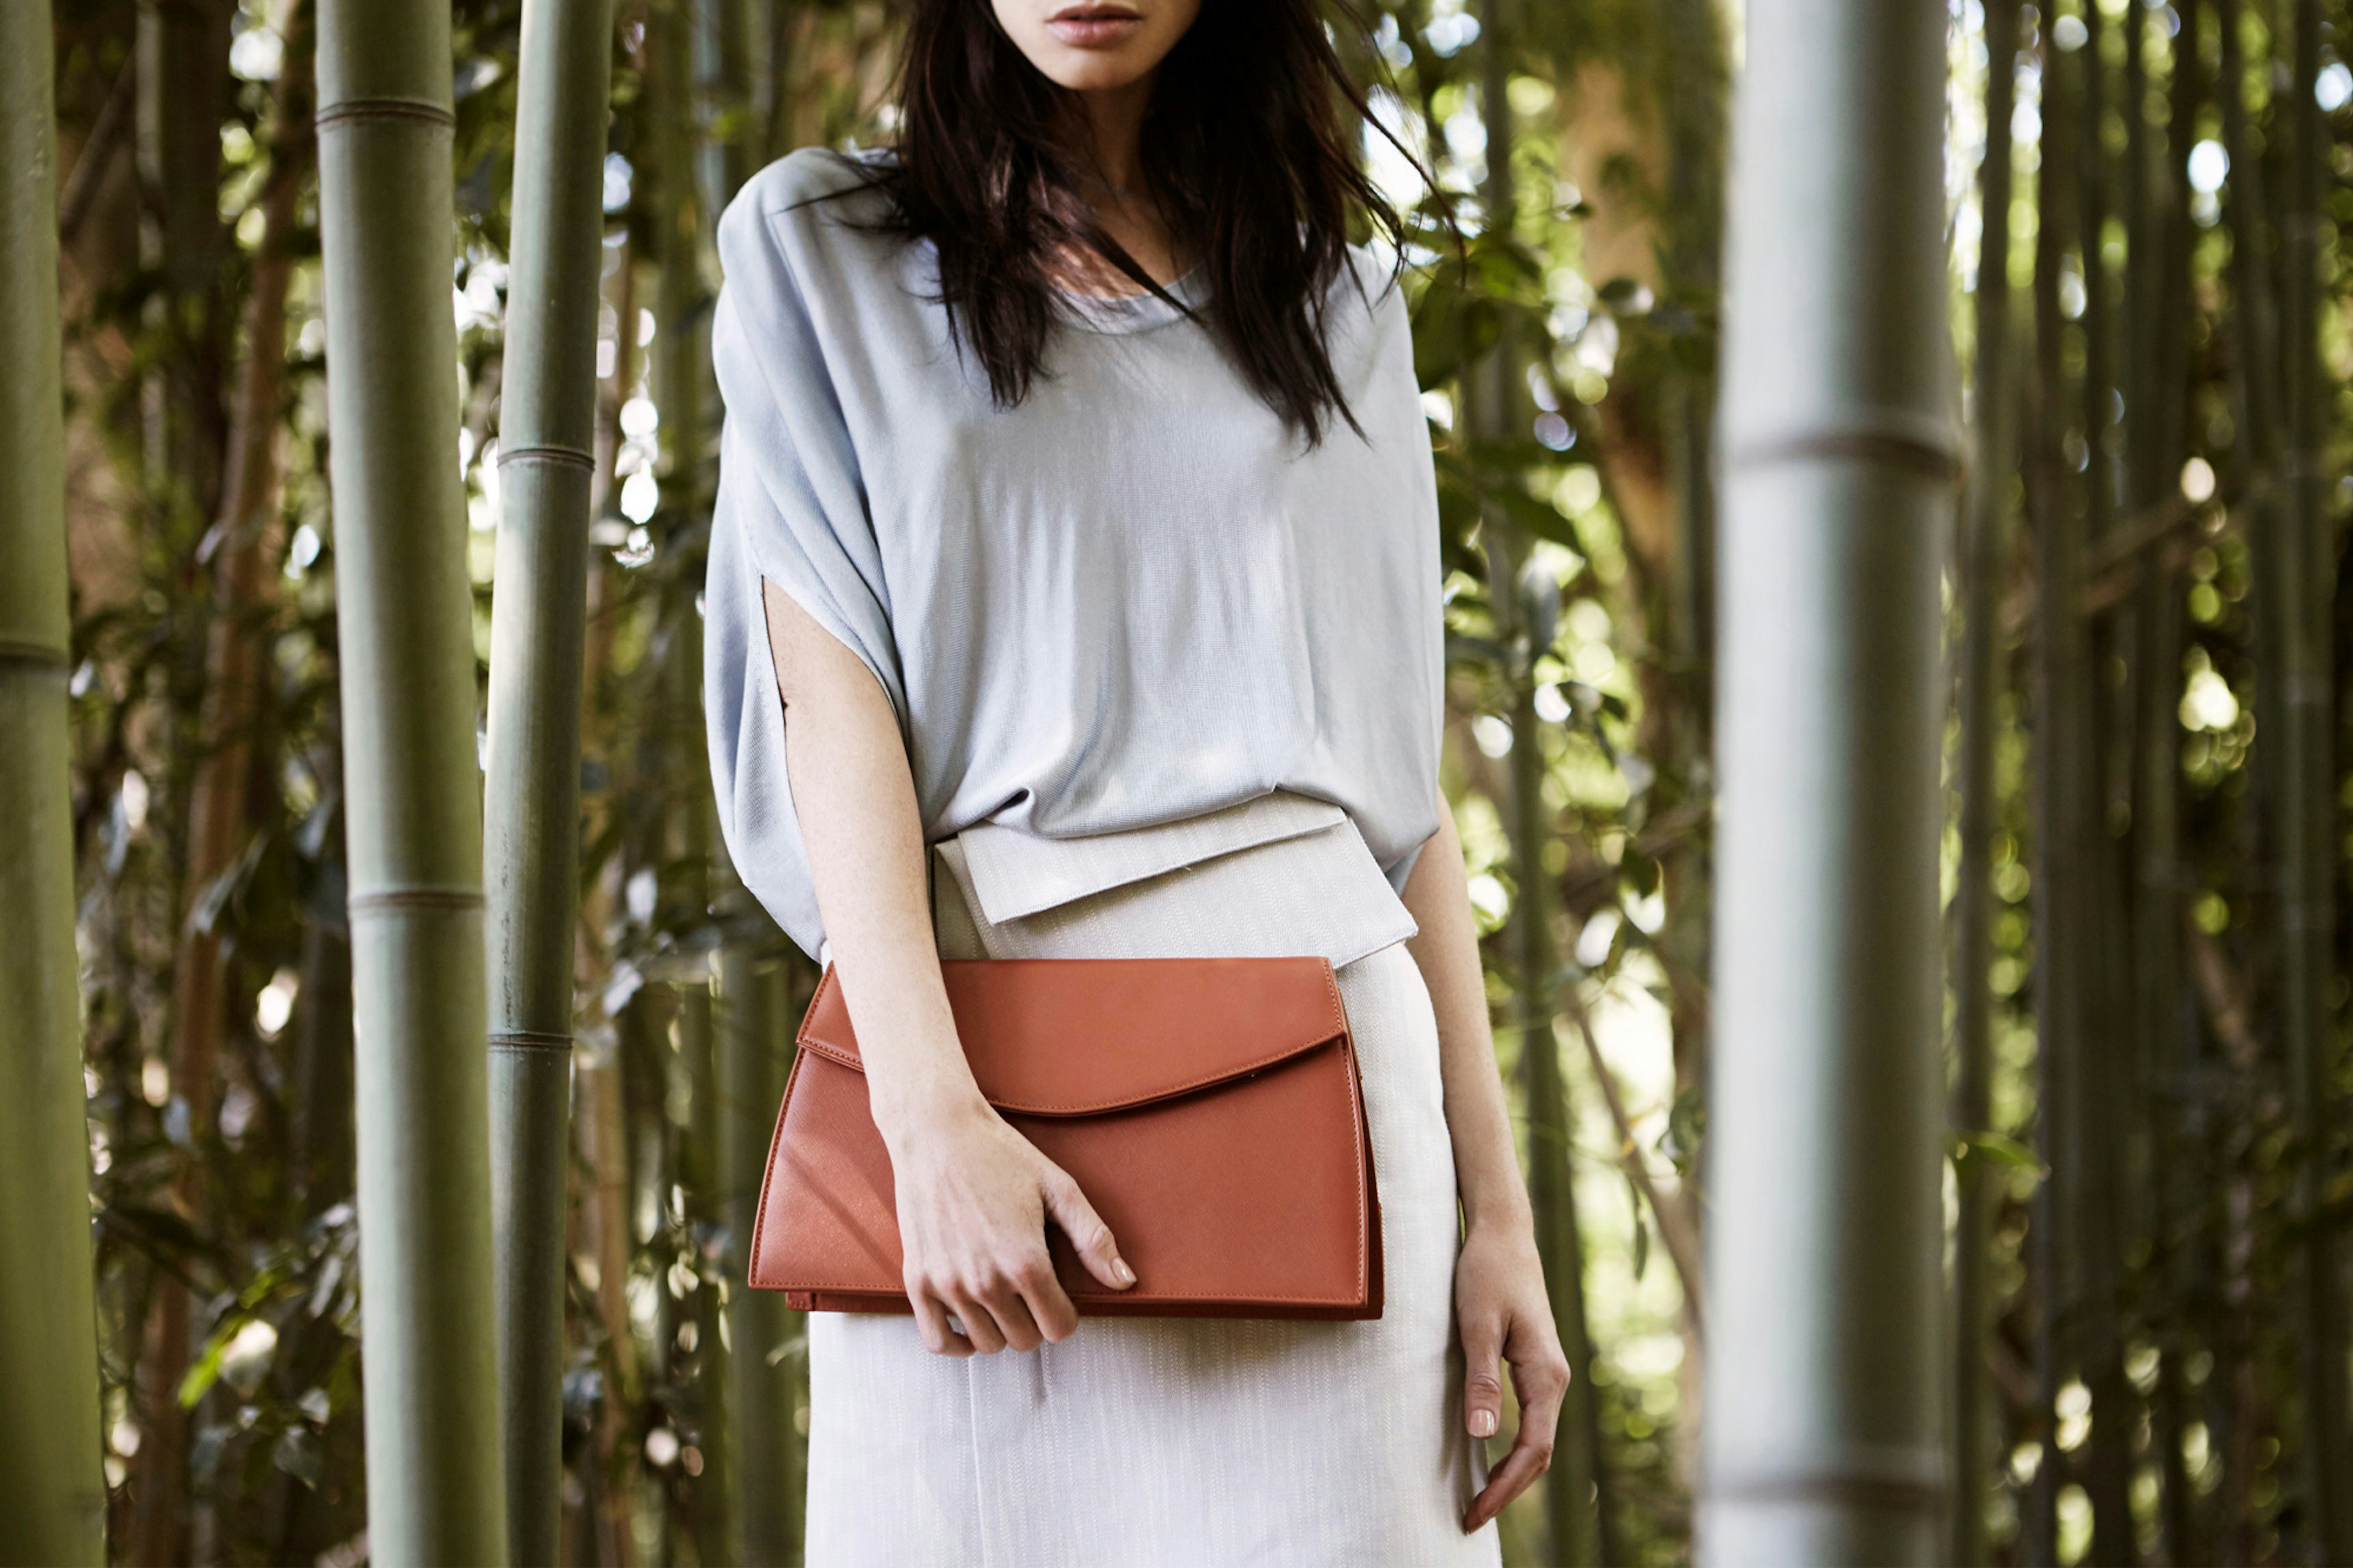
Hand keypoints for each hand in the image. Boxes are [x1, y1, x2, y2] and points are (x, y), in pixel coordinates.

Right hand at [880, 1092, 1135, 1355]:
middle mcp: (985, 1281)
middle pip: (1026, 1340)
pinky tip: (970, 1322)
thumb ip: (1093, 1239)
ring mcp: (948, 1284)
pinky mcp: (918, 1280)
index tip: (1060, 1296)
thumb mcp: (1058, 1188)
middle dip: (1036, 1321)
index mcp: (1025, 1261)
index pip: (1059, 1328)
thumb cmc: (999, 1155)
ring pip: (987, 1344)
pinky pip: (938, 1341)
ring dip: (1000, 1329)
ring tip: (1003, 1298)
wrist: (937, 1132)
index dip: (1066, 1314)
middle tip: (1031, 1291)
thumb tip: (1124, 1281)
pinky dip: (957, 1342)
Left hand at [1454, 1217, 1571, 1532]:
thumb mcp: (1477, 1324)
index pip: (1532, 1449)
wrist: (1504, 1233)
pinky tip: (1491, 1458)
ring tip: (1479, 1500)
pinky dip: (1514, 1449)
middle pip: (1540, 1453)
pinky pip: (1532, 1421)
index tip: (1475, 1512)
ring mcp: (1547, 1373)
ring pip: (1538, 1439)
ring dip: (1512, 1473)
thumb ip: (1482, 1379)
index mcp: (1545, 1373)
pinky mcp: (1535, 1366)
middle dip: (1508, 1490)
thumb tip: (1482, 1435)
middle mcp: (1554, 1378)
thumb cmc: (1487, 1272)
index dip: (1505, 1487)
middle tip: (1470, 1519)